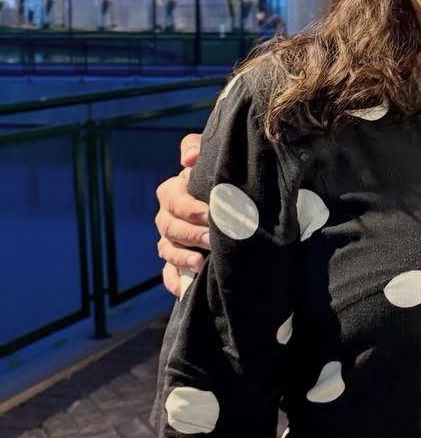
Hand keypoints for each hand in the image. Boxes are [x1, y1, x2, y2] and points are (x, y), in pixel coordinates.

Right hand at [155, 133, 208, 294]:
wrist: (237, 199)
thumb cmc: (222, 173)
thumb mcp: (212, 154)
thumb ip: (197, 146)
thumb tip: (187, 159)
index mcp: (175, 191)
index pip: (172, 198)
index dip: (188, 206)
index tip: (209, 213)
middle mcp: (169, 216)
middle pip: (169, 226)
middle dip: (190, 233)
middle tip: (211, 238)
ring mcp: (171, 240)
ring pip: (166, 250)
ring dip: (181, 257)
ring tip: (200, 263)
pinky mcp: (178, 260)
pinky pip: (168, 273)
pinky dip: (173, 281)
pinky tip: (182, 290)